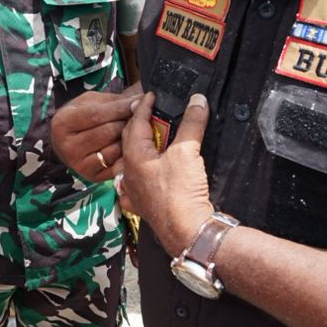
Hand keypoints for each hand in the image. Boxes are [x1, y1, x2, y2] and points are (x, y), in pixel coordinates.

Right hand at [49, 86, 139, 181]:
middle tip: (137, 116)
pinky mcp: (92, 176)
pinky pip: (118, 163)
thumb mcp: (90, 102)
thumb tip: (140, 100)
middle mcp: (67, 146)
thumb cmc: (81, 117)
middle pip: (108, 132)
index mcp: (62, 123)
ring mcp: (79, 164)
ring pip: (115, 148)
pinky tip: (126, 145)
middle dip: (126, 122)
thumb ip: (114, 101)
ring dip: (128, 138)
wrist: (68, 142)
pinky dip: (125, 153)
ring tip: (130, 130)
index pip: (96, 115)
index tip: (138, 103)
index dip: (119, 108)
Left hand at [118, 92, 213, 254]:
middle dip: (141, 125)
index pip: (136, 123)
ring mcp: (135, 191)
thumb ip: (192, 124)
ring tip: (154, 140)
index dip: (144, 107)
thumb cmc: (181, 192)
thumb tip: (197, 100)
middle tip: (153, 113)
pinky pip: (138, 185)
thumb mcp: (188, 152)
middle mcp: (129, 173)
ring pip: (133, 163)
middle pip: (131, 141)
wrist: (187, 231)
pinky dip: (142, 174)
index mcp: (134, 156)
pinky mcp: (145, 206)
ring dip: (141, 149)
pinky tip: (147, 174)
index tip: (151, 95)